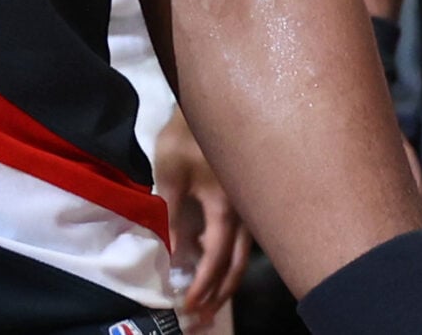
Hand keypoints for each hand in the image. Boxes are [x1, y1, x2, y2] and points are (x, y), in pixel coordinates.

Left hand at [153, 109, 248, 321]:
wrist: (214, 108)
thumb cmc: (186, 137)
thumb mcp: (170, 172)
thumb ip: (170, 213)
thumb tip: (171, 252)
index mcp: (226, 210)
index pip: (215, 260)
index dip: (201, 285)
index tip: (187, 305)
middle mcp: (246, 218)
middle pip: (236, 269)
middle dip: (219, 295)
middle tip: (202, 316)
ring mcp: (252, 212)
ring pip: (244, 259)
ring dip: (227, 284)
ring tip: (210, 302)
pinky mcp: (249, 206)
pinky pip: (244, 245)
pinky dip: (231, 263)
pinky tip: (215, 267)